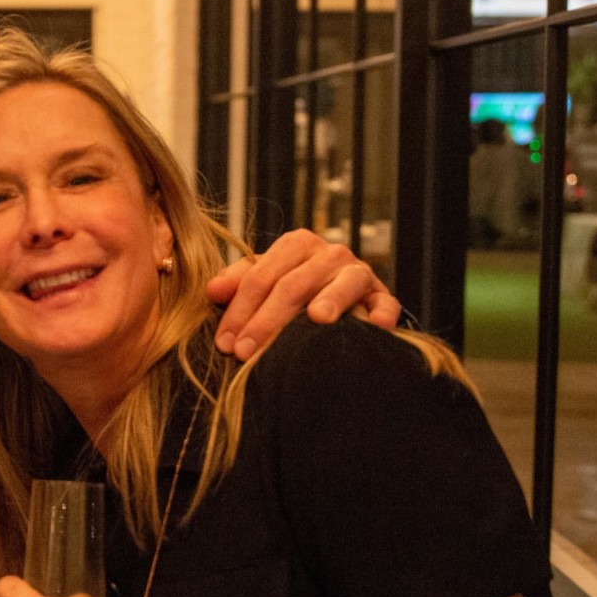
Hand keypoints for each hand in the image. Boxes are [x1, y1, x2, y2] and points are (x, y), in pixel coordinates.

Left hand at [209, 228, 400, 360]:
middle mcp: (328, 253)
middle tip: (246, 352)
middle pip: (294, 284)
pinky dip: (382, 313)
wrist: (342, 297)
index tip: (224, 343)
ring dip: (332, 299)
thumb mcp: (264, 281)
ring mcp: (358, 273)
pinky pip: (385, 303)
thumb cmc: (294, 290)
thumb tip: (211, 291)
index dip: (240, 309)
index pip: (260, 276)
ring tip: (317, 318)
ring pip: (343, 283)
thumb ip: (237, 282)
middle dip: (267, 320)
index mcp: (296, 245)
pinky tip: (375, 326)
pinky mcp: (381, 296)